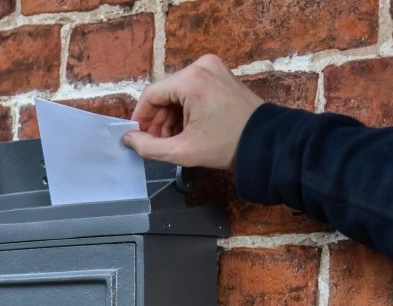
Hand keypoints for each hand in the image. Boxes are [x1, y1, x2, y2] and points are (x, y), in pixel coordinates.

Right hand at [123, 54, 263, 168]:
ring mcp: (212, 68)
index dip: (140, 118)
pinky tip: (185, 130)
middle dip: (157, 120)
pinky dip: (184, 110)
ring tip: (171, 140)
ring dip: (170, 117)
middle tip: (156, 143)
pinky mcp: (220, 75)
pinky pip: (191, 90)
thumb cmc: (225, 146)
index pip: (151, 95)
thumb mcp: (182, 151)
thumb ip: (149, 147)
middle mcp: (200, 66)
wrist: (264, 142)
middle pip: (164, 93)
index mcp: (190, 80)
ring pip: (177, 93)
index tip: (138, 138)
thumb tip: (128, 140)